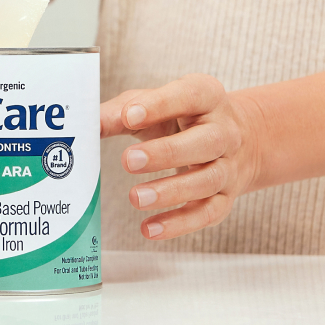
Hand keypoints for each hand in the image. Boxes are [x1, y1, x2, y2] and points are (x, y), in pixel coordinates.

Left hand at [100, 74, 259, 240]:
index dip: (160, 105)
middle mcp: (224, 131)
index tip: (128, 116)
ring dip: (170, 192)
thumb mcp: (153, 104)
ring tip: (135, 198)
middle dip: (166, 153)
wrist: (238, 139)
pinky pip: (207, 213)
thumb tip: (86, 123)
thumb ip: (120, 113)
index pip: (189, 95)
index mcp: (206, 96)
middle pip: (204, 142)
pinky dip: (179, 224)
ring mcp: (228, 166)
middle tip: (128, 161)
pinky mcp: (226, 197)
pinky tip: (149, 229)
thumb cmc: (181, 117)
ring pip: (207, 180)